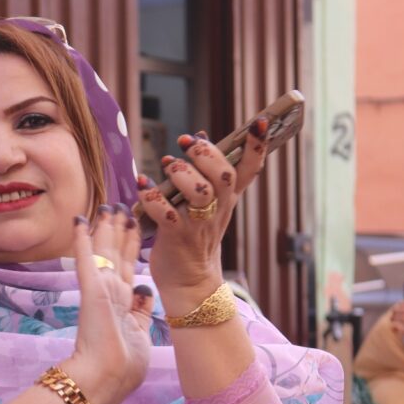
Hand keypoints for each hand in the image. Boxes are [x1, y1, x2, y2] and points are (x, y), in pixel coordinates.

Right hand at [64, 207, 153, 403]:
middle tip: (120, 205)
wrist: (106, 380)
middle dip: (119, 229)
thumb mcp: (141, 333)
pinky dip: (83, 239)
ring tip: (109, 205)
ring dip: (107, 227)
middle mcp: (111, 293)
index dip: (131, 245)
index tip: (133, 225)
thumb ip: (141, 310)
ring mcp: (100, 290)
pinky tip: (80, 220)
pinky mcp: (91, 291)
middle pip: (116, 253)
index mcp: (122, 304)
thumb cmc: (124, 367)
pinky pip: (87, 259)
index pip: (126, 267)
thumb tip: (144, 289)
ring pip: (105, 250)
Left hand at [136, 121, 268, 313]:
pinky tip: (143, 184)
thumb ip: (206, 172)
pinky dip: (152, 196)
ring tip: (167, 166)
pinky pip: (165, 213)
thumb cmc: (195, 236)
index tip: (260, 121)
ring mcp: (198, 224)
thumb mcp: (208, 204)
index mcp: (227, 199)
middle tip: (187, 143)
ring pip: (200, 193)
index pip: (249, 169)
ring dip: (181, 174)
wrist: (189, 282)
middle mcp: (217, 210)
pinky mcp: (176, 237)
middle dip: (206, 154)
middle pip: (223, 176)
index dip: (257, 146)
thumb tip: (201, 136)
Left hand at [390, 299, 403, 355]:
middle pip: (399, 309)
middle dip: (394, 314)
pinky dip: (395, 329)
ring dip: (393, 321)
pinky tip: (395, 331)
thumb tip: (403, 302)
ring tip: (393, 326)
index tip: (395, 310)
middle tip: (392, 318)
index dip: (398, 306)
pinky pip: (400, 328)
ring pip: (398, 318)